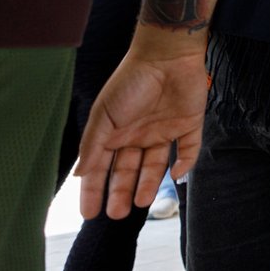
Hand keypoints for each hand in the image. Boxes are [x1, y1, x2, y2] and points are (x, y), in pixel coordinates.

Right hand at [76, 44, 208, 218]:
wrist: (166, 55)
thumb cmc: (130, 82)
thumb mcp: (104, 115)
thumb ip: (93, 145)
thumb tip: (80, 175)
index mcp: (116, 133)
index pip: (103, 168)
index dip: (95, 190)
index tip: (89, 213)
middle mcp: (138, 135)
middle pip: (129, 171)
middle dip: (121, 193)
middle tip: (116, 214)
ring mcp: (164, 130)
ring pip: (156, 165)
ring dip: (148, 184)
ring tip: (139, 204)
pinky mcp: (189, 124)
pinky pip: (189, 149)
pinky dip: (184, 164)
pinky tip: (176, 175)